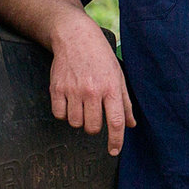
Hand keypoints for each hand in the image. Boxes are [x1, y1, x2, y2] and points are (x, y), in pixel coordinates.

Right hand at [48, 15, 136, 154]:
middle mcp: (92, 91)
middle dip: (94, 128)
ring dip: (78, 119)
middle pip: (92, 128)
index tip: (114, 151)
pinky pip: (58, 114)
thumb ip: (125, 103)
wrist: (75, 37)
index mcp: (111, 88)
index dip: (116, 141)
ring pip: (75, 123)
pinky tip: (69, 102)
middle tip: (94, 116)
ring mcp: (73, 90)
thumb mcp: (118, 76)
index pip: (115, 122)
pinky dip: (63, 113)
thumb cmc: (101, 58)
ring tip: (81, 104)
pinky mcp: (56, 88)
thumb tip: (131, 125)